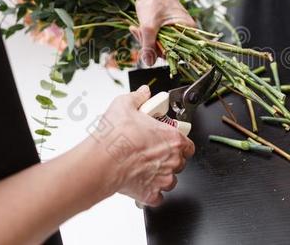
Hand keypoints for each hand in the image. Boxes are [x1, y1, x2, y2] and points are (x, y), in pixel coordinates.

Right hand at [93, 85, 194, 206]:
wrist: (101, 161)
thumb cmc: (115, 137)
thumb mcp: (125, 105)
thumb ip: (138, 97)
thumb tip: (143, 93)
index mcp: (173, 139)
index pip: (188, 144)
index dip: (179, 142)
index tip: (169, 140)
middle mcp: (172, 161)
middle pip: (180, 162)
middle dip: (168, 158)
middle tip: (152, 151)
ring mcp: (162, 179)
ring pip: (170, 180)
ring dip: (161, 175)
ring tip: (146, 167)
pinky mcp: (150, 194)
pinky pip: (157, 196)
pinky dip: (151, 192)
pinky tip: (140, 182)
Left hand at [130, 0, 195, 65]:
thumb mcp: (149, 26)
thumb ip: (149, 46)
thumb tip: (149, 63)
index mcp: (188, 28)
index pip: (179, 51)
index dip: (162, 52)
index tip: (149, 47)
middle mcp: (184, 28)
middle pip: (168, 48)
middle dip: (150, 44)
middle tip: (138, 33)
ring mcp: (175, 26)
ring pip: (160, 42)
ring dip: (145, 38)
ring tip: (135, 28)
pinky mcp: (166, 24)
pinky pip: (157, 35)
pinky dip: (145, 33)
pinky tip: (136, 27)